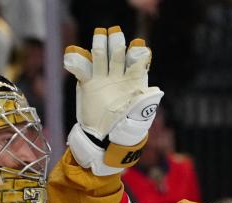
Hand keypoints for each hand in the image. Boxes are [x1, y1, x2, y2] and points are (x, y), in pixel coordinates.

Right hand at [65, 26, 162, 175]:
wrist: (105, 139)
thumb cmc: (126, 128)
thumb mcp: (139, 117)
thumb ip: (146, 102)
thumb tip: (156, 90)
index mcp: (134, 82)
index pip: (136, 64)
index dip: (137, 54)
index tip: (138, 46)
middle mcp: (119, 77)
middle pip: (118, 56)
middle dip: (117, 44)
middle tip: (116, 33)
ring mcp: (102, 78)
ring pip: (101, 58)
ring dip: (100, 45)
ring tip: (100, 34)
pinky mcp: (87, 84)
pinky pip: (82, 69)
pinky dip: (78, 61)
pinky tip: (75, 54)